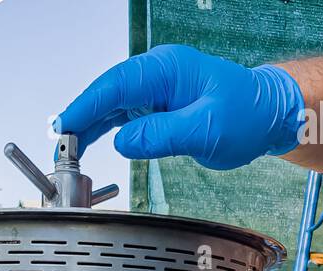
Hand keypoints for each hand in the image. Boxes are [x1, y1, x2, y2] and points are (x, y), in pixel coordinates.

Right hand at [54, 45, 303, 168]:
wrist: (266, 115)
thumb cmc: (244, 116)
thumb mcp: (206, 129)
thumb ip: (161, 136)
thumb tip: (121, 142)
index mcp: (167, 70)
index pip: (116, 85)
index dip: (85, 105)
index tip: (62, 125)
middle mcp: (157, 74)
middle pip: (106, 93)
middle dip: (79, 117)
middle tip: (56, 144)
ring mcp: (155, 89)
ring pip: (110, 105)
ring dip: (87, 126)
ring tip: (64, 149)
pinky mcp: (156, 106)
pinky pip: (122, 115)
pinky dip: (103, 129)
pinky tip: (85, 143)